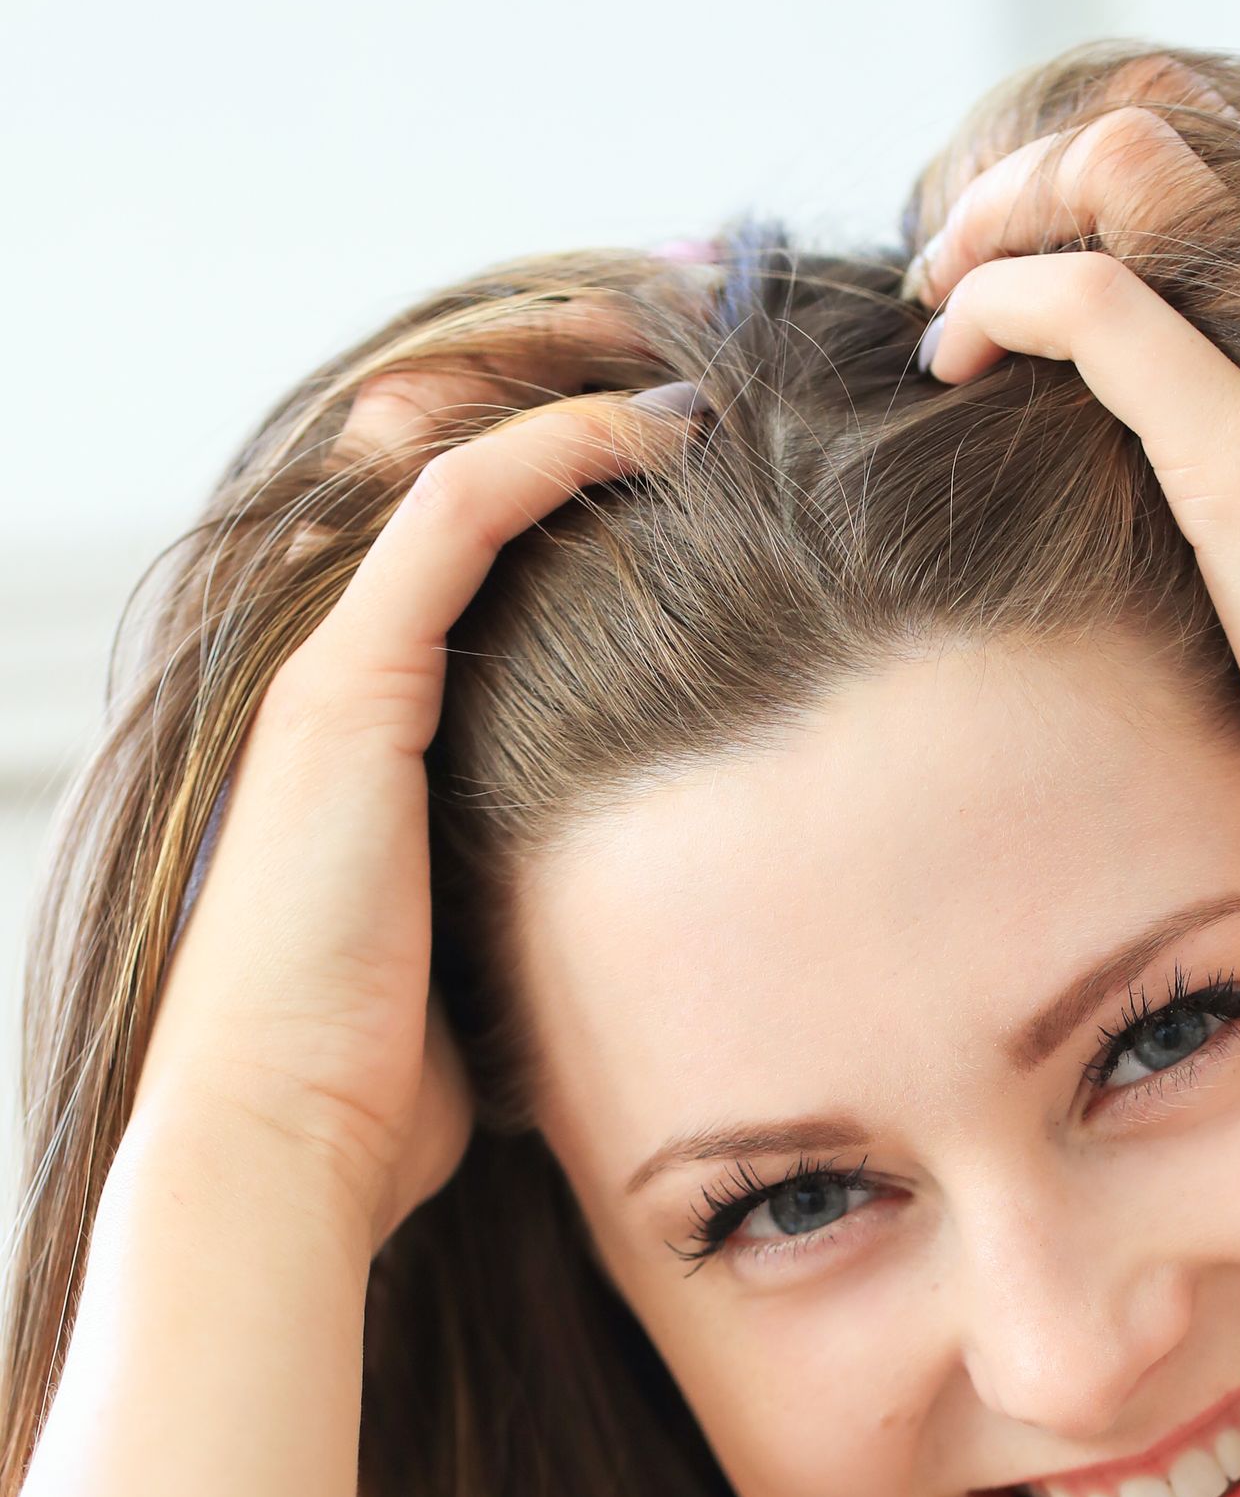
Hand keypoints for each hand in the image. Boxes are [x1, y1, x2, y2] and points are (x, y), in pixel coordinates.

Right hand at [134, 322, 699, 1256]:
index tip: (697, 453)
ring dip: (570, 390)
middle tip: (699, 349)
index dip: (572, 479)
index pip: (472, 554)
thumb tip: (643, 940)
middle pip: (452, 474)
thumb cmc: (383, 1099)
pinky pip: (458, 514)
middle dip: (570, 394)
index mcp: (369, 740)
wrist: (284, 1146)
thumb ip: (542, 910)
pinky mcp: (347, 692)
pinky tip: (660, 429)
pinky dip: (558, 452)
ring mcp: (332, 675)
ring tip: (693, 356)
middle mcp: (337, 680)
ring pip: (451, 458)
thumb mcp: (491, 973)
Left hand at [904, 71, 1239, 962]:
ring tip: (938, 306)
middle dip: (1019, 188)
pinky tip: (951, 358)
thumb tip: (1132, 465)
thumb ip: (1234, 472)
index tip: (991, 284)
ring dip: (998, 219)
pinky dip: (998, 301)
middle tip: (939, 281)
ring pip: (1118, 177)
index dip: (1075, 198)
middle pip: (1148, 143)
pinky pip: (1093, 305)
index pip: (1195, 176)